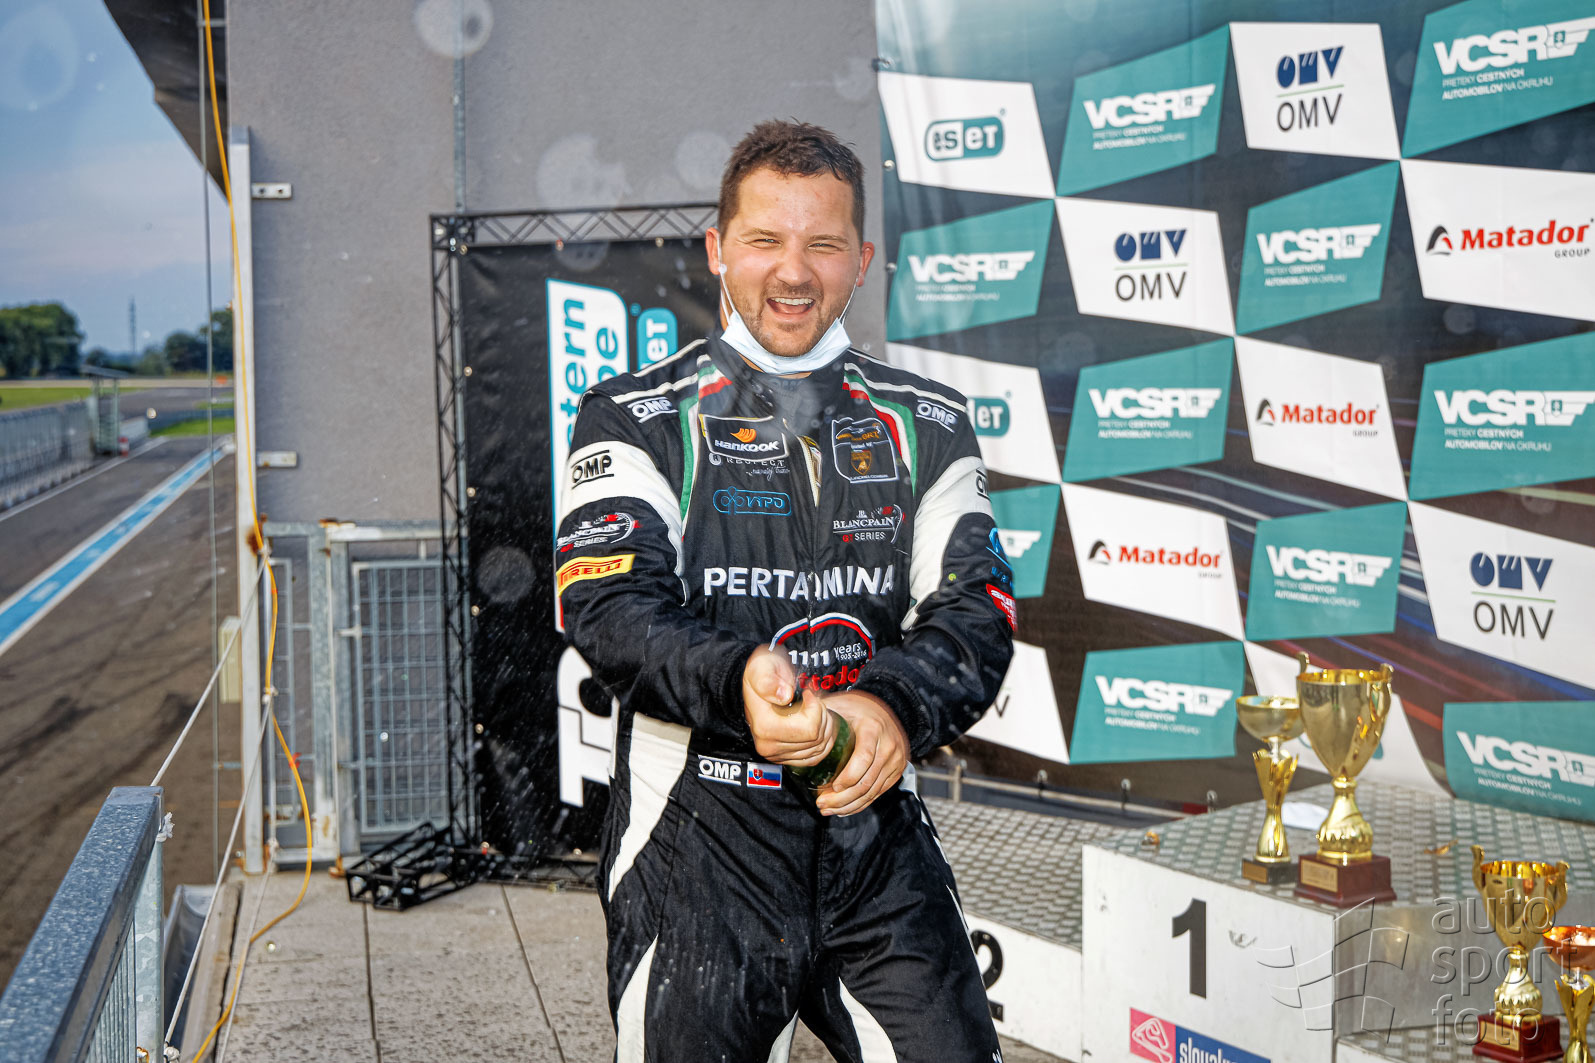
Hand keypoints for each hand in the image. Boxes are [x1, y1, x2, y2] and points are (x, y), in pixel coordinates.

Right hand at [742, 647, 835, 766]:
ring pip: (820, 748)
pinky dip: (822, 740)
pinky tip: (816, 723)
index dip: (816, 708)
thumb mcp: (763, 666)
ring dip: (823, 726)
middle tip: (812, 700)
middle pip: (816, 739)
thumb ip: (769, 680)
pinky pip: (816, 757)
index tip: (807, 693)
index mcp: (764, 726)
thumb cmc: (763, 672)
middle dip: (821, 715)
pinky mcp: (785, 758)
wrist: (757, 683)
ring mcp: (776, 754)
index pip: (810, 729)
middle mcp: (768, 746)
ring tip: (813, 709)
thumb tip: (784, 696)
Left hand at [815, 691, 908, 816]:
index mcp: (873, 728)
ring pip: (872, 791)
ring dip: (849, 805)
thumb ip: (820, 710)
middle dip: (842, 798)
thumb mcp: (841, 705)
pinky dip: (860, 804)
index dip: (848, 776)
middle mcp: (888, 745)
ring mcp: (895, 760)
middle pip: (867, 780)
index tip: (832, 787)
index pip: (864, 757)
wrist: (886, 711)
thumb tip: (797, 711)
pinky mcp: (896, 771)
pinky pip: (878, 793)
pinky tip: (844, 809)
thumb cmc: (857, 709)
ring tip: (828, 809)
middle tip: (821, 804)